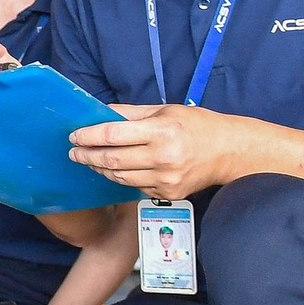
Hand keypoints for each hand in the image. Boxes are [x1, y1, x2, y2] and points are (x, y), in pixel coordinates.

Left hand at [67, 103, 253, 198]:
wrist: (229, 152)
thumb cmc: (197, 126)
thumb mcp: (165, 110)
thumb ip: (130, 113)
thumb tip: (100, 113)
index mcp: (161, 131)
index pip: (113, 134)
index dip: (89, 136)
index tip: (74, 135)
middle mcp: (163, 157)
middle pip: (112, 160)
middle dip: (87, 155)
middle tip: (74, 152)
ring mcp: (166, 179)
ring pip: (120, 177)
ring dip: (100, 168)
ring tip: (90, 160)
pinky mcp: (169, 193)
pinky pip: (136, 187)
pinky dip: (122, 177)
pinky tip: (116, 169)